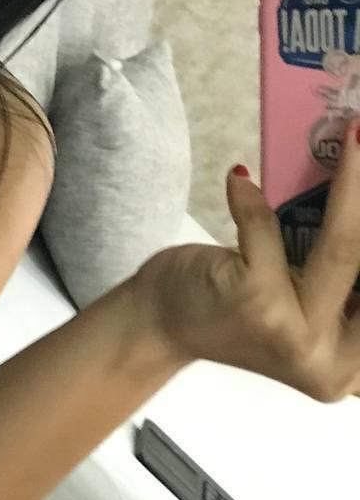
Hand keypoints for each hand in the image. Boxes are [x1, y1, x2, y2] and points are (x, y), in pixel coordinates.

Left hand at [132, 125, 359, 401]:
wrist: (159, 324)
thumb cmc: (234, 309)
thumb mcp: (301, 302)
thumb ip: (334, 272)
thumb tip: (359, 194)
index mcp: (352, 363)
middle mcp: (330, 359)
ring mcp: (294, 330)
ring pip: (342, 246)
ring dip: (352, 182)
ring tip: (355, 136)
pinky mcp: (255, 298)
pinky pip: (267, 227)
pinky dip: (252, 198)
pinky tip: (240, 178)